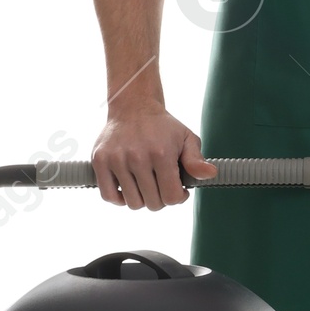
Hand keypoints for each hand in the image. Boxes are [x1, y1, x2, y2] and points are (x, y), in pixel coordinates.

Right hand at [91, 109, 215, 210]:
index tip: (177, 189)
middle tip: (161, 184)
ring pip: (132, 203)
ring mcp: (116, 159)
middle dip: (161, 199)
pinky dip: (119, 198)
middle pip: (152, 203)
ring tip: (145, 184)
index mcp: (161, 153)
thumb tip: (210, 174)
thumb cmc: (163, 127)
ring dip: (141, 198)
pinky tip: (128, 187)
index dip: (177, 198)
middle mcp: (137, 157)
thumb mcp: (186, 138)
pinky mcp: (99, 161)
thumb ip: (196, 160)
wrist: (133, 107)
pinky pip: (108, 196)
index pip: (171, 198)